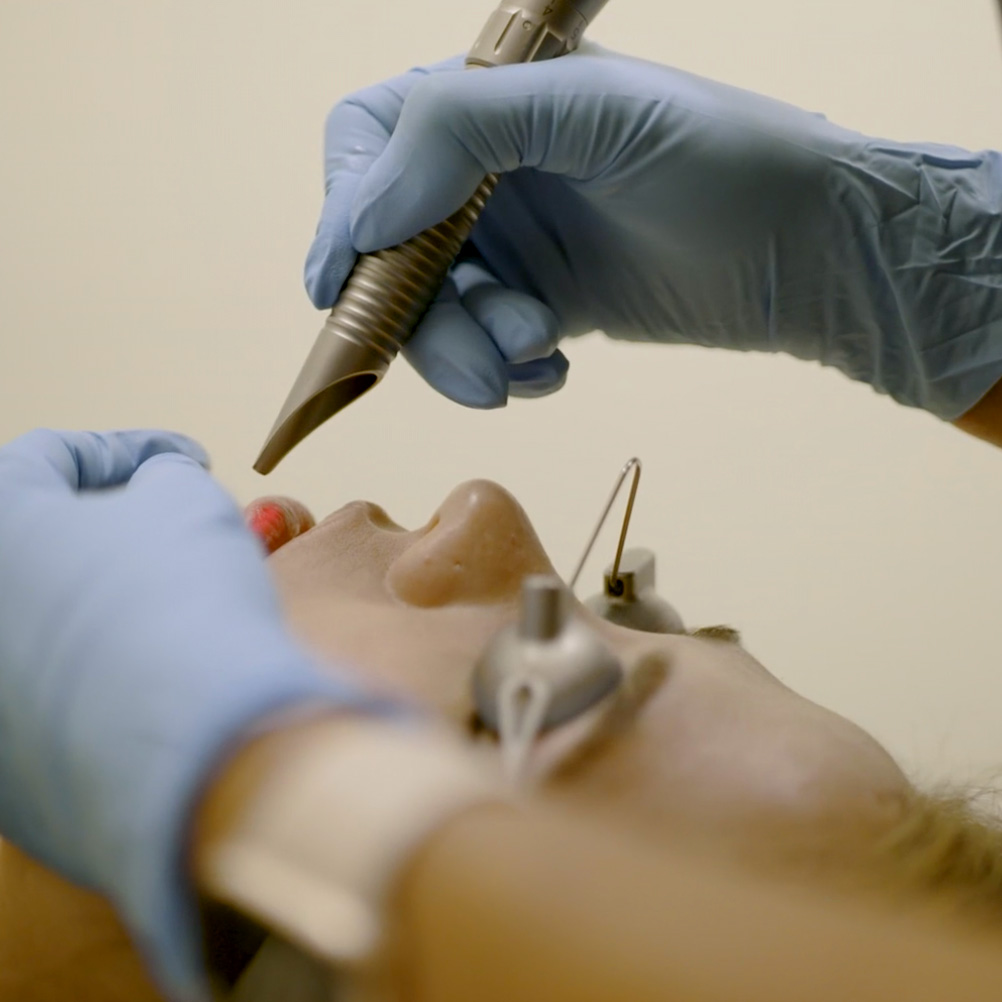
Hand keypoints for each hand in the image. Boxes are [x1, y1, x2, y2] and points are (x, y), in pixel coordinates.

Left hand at [0, 429, 382, 1000]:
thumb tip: (155, 487)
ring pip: (49, 629)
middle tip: (173, 533)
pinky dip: (106, 680)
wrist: (200, 752)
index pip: (46, 459)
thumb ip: (160, 475)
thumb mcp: (187, 499)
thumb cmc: (185, 602)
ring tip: (175, 608)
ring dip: (105, 606)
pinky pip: (62, 703)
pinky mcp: (8, 777)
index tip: (184, 461)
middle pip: (39, 551)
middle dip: (109, 532)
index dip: (127, 449)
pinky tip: (161, 680)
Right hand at [305, 44, 1001, 418]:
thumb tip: (357, 217)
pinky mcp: (545, 304)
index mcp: (488, 102)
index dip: (343, 212)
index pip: (367, 144)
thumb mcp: (591, 112)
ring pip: (435, 315)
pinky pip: (485, 349)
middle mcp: (488, 173)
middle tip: (480, 366)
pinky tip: (557, 364)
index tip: (341, 282)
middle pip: (390, 252)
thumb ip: (461, 132)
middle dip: (421, 318)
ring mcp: (514, 244)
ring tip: (536, 351)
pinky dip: (509, 369)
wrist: (804, 249)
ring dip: (468, 351)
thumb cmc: (717, 156)